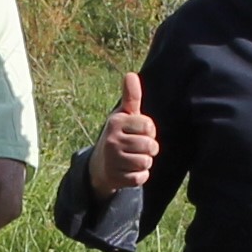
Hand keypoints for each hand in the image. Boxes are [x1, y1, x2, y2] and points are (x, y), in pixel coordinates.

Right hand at [87, 72, 157, 194]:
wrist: (101, 165)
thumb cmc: (119, 135)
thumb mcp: (123, 116)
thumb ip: (131, 97)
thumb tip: (131, 74)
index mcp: (116, 122)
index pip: (149, 126)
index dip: (149, 131)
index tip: (139, 132)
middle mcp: (112, 140)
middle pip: (150, 146)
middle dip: (149, 149)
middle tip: (137, 148)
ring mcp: (113, 160)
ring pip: (146, 162)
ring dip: (144, 162)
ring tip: (133, 158)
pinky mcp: (116, 177)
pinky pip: (141, 178)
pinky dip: (139, 176)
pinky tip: (129, 171)